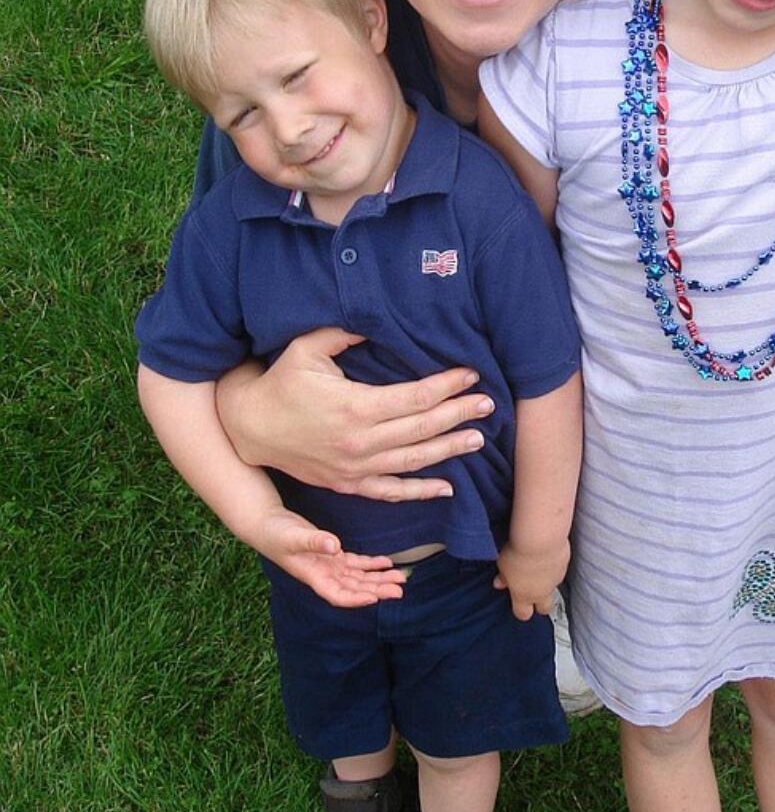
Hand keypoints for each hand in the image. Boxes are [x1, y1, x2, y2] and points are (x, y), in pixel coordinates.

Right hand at [214, 328, 494, 501]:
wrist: (249, 428)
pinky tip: (447, 487)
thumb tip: (378, 319)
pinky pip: (390, 492)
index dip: (447, 386)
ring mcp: (355, 467)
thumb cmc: (280, 382)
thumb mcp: (307, 348)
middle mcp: (360, 441)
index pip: (416, 397)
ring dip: (449, 450)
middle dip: (458, 414)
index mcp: (355, 406)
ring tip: (478, 438)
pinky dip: (420, 491)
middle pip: (422, 429)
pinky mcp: (348, 484)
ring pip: (414, 461)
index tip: (471, 375)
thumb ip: (344, 332)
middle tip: (488, 404)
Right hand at [258, 509, 407, 607]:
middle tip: (400, 590)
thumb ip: (313, 541)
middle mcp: (323, 575)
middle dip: (377, 590)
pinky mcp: (331, 554)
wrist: (265, 524)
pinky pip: (355, 564)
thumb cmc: (274, 533)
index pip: (338, 595)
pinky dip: (371, 564)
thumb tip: (334, 546)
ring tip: (400, 578)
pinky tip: (386, 563)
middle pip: (355, 588)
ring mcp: (328, 566)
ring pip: (359, 577)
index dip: (356, 599)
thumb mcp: (293, 536)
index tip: (375, 598)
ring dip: (379, 578)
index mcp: (313, 576)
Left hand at [493, 540, 569, 621]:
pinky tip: (546, 555)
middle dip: (539, 604)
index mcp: (523, 596)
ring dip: (546, 582)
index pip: (523, 614)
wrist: (541, 538)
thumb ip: (503, 577)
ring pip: (553, 588)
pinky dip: (553, 566)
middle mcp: (542, 592)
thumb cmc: (521, 551)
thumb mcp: (503, 565)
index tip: (517, 602)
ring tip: (537, 567)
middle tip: (531, 591)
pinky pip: (559, 570)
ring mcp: (555, 579)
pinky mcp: (564, 565)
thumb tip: (499, 582)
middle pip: (545, 609)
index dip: (520, 610)